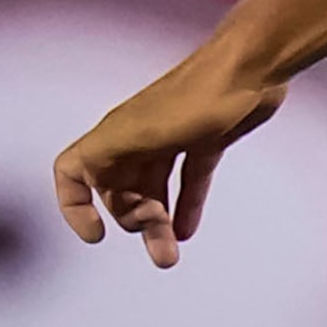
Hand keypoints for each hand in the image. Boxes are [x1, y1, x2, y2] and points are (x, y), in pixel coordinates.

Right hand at [54, 55, 288, 266]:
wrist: (254, 67)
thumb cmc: (197, 96)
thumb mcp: (141, 130)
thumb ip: (105, 155)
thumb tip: (78, 178)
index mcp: (115, 135)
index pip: (72, 172)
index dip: (74, 205)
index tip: (96, 234)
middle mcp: (138, 137)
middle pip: (119, 190)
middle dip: (133, 220)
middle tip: (160, 239)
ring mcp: (174, 139)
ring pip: (155, 190)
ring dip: (158, 224)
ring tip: (168, 258)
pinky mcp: (207, 140)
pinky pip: (189, 180)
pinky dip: (187, 205)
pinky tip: (189, 232)